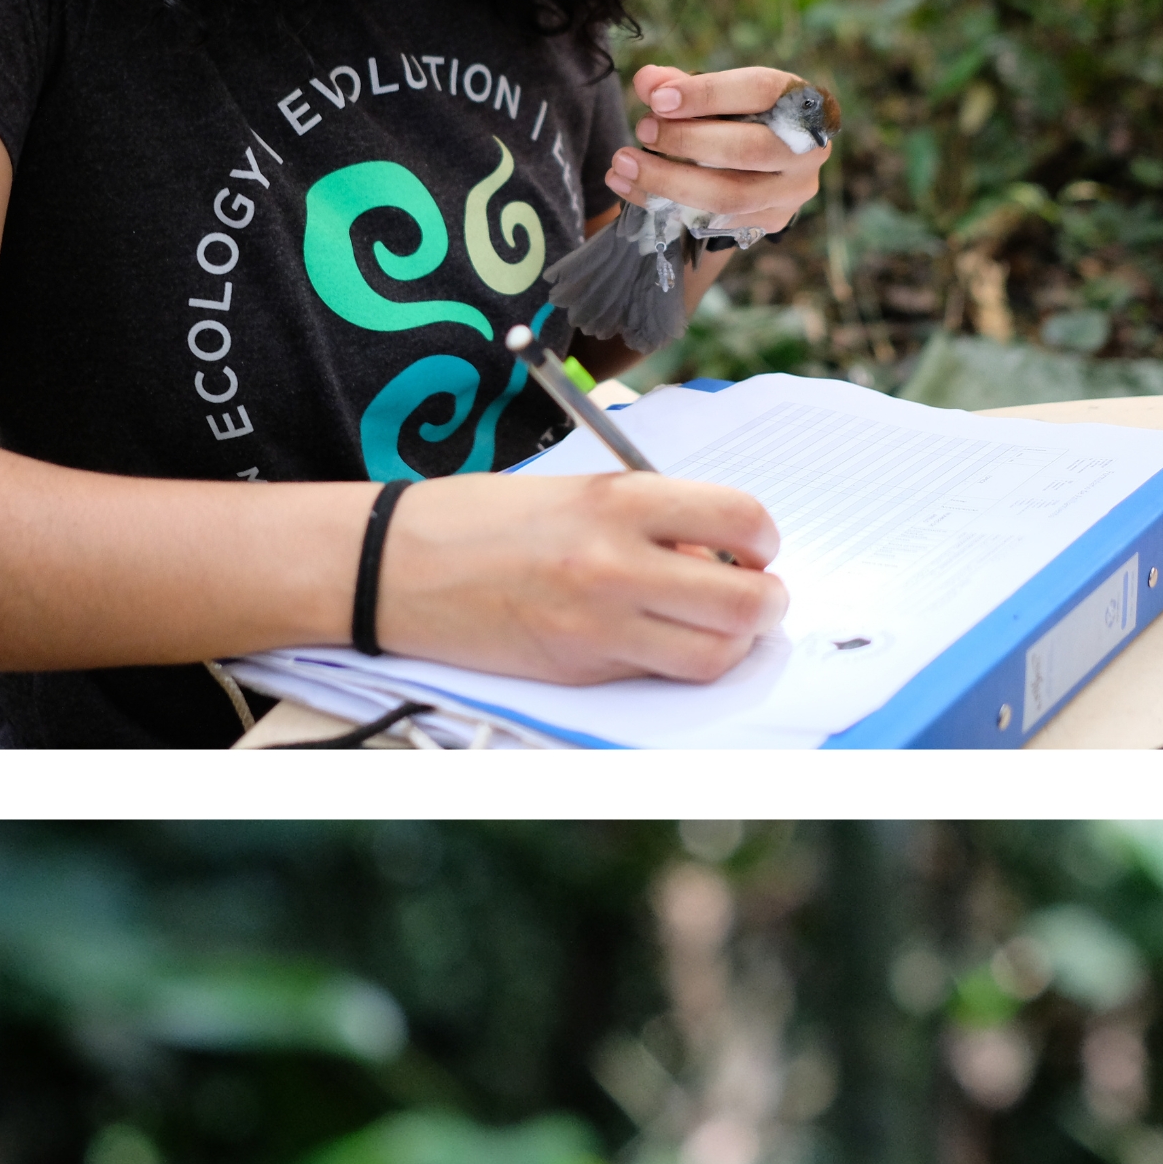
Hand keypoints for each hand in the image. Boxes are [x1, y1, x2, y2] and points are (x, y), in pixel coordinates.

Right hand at [380, 461, 789, 682]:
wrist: (397, 563)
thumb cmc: (483, 518)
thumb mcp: (578, 489)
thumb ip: (651, 516)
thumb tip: (718, 551)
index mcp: (620, 500)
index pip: (742, 519)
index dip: (764, 539)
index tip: (755, 546)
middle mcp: (618, 564)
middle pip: (746, 601)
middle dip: (765, 602)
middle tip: (755, 595)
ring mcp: (600, 626)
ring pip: (715, 655)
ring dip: (730, 643)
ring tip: (711, 623)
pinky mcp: (581, 670)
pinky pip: (660, 674)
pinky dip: (678, 662)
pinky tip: (657, 637)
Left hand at [610, 61, 827, 242]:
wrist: (771, 160)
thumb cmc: (740, 114)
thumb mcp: (716, 92)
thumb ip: (680, 84)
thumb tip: (647, 81)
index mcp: (801, 101)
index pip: (759, 91)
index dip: (706, 94)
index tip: (657, 99)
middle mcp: (807, 149)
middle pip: (747, 150)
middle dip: (686, 141)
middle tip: (642, 129)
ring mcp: (792, 191)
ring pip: (729, 196)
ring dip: (668, 181)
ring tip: (623, 165)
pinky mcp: (770, 221)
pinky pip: (712, 221)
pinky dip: (663, 204)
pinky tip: (630, 188)